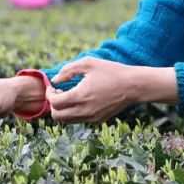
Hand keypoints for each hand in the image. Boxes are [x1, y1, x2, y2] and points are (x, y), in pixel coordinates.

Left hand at [48, 58, 177, 122]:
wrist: (133, 86)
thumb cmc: (111, 71)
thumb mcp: (88, 63)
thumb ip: (68, 70)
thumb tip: (55, 80)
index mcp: (80, 96)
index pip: (55, 103)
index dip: (50, 94)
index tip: (53, 86)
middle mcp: (85, 111)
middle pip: (57, 116)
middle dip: (54, 104)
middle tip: (59, 93)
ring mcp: (91, 118)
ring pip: (67, 121)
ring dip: (63, 110)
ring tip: (69, 96)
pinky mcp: (98, 121)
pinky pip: (79, 120)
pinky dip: (74, 113)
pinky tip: (81, 100)